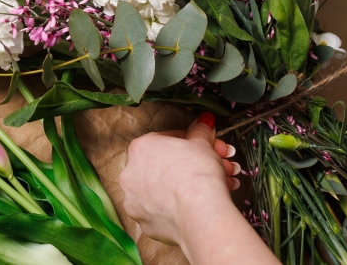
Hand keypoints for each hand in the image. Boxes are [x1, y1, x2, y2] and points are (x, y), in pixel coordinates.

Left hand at [118, 113, 239, 246]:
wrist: (200, 214)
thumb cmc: (198, 173)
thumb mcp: (203, 143)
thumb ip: (200, 131)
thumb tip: (204, 121)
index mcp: (140, 148)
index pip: (164, 139)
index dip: (187, 142)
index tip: (201, 147)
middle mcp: (130, 175)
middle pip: (163, 165)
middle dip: (190, 165)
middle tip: (213, 165)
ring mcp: (135, 202)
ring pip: (163, 190)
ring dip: (187, 186)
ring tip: (216, 185)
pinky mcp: (145, 224)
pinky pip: (162, 211)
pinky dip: (179, 207)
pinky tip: (199, 205)